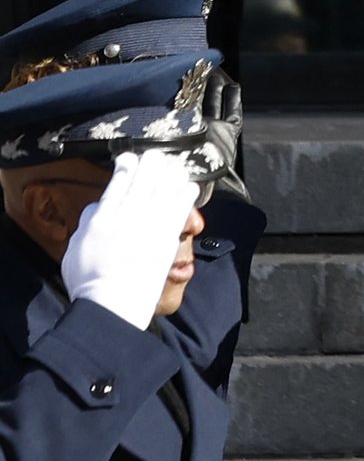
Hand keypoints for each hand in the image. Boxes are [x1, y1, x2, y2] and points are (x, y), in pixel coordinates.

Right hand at [59, 152, 195, 327]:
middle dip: (153, 161)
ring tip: (174, 169)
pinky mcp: (169, 234)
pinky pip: (182, 203)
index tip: (130, 159)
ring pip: (168, 184)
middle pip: (147, 174)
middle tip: (156, 157)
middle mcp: (128, 213)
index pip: (120, 178)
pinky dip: (187, 191)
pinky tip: (189, 186)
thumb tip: (99, 205)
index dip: (128, 163)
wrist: (113, 302)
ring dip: (172, 171)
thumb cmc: (90, 280)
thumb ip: (88, 221)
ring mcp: (151, 222)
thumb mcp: (76, 247)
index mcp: (103, 215)